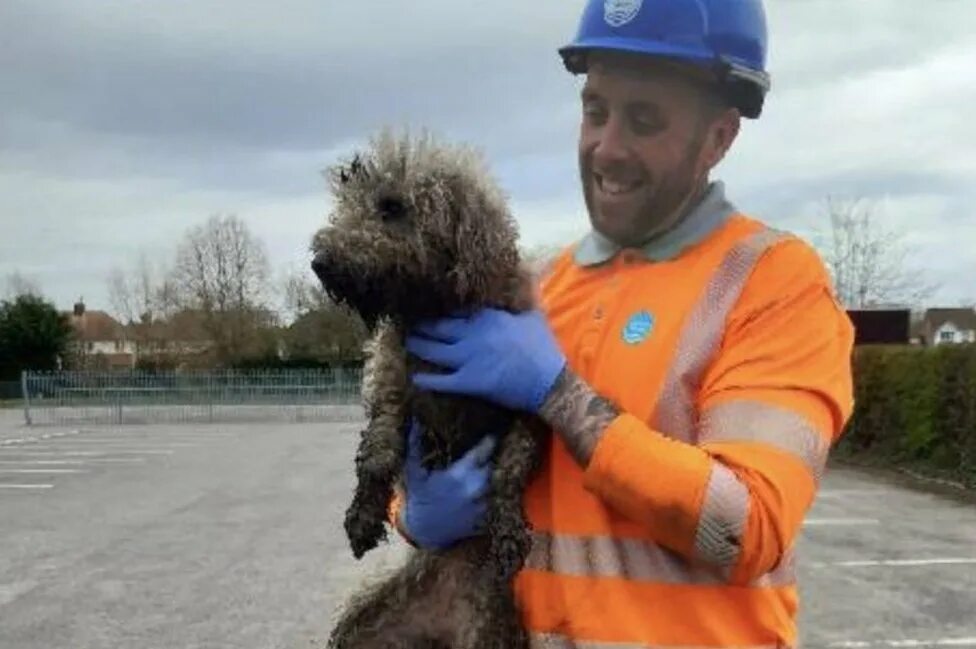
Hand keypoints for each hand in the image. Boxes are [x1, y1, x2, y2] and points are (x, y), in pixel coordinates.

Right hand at [400, 419, 496, 549]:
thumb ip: (415, 445)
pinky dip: (496, 493)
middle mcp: (476, 488)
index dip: (489, 440)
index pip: (484, 450)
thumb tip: (414, 420)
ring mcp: (483, 505)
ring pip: (498, 482)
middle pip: (494, 465)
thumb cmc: (419, 497)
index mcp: (461, 474)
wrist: (424, 531)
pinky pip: (498, 500)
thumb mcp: (414, 471)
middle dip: (492, 457)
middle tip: (490, 450)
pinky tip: (492, 487)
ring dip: (495, 475)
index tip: (491, 433)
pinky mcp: (486, 518)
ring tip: (494, 466)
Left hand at [405, 308, 566, 413]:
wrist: (549, 380)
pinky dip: (426, 380)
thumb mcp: (533, 314)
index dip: (439, 308)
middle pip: (438, 327)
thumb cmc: (543, 347)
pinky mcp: (469, 382)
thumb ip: (525, 293)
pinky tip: (415, 378)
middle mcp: (472, 334)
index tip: (427, 305)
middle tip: (409, 323)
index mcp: (486, 316)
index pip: (454, 308)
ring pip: (433, 351)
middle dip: (421, 325)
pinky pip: (441, 381)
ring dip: (418, 346)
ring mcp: (468, 358)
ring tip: (408, 343)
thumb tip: (528, 271)